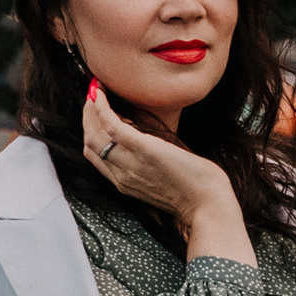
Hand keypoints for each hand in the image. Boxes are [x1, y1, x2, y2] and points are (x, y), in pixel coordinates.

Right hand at [83, 82, 251, 263]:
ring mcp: (130, 164)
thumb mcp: (163, 177)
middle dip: (87, 118)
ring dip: (91, 110)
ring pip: (94, 135)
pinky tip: (102, 94)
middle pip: (90, 145)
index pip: (96, 156)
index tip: (95, 114)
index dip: (91, 132)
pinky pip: (112, 127)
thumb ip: (149, 162)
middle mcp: (122, 176)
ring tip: (96, 91)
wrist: (208, 204)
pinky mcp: (144, 150)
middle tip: (92, 97)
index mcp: (125, 183)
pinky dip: (103, 108)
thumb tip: (146, 137)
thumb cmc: (195, 190)